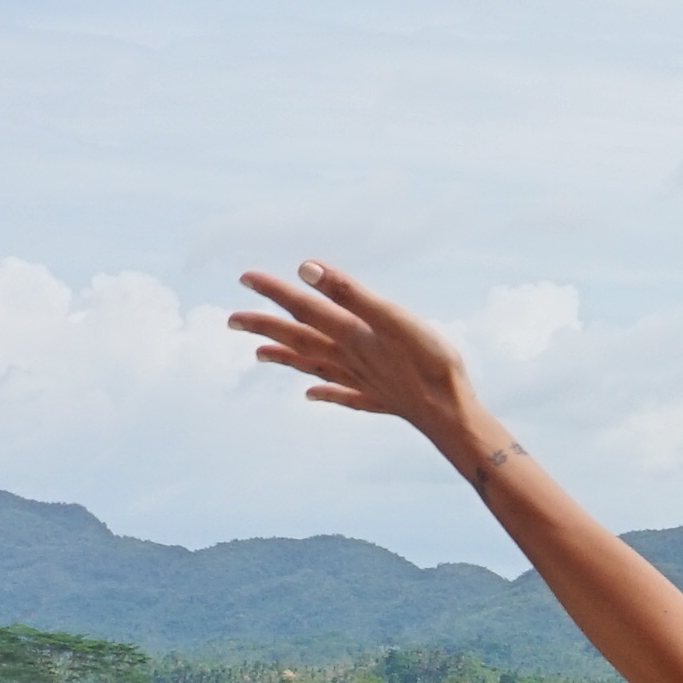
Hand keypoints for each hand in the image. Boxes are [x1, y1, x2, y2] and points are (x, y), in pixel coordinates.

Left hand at [228, 262, 506, 474]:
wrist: (450, 412)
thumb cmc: (428, 361)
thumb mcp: (391, 316)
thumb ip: (350, 293)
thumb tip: (305, 269)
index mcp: (348, 335)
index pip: (303, 308)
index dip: (274, 291)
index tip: (244, 278)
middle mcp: (347, 359)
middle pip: (298, 340)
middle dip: (265, 327)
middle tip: (233, 320)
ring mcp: (361, 381)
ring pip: (313, 367)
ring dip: (286, 359)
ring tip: (259, 354)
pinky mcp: (379, 398)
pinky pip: (342, 395)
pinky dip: (324, 393)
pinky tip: (311, 395)